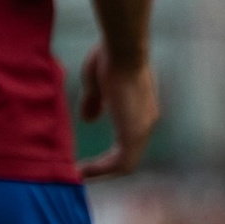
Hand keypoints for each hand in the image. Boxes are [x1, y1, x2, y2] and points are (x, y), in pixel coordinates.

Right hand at [78, 47, 159, 176]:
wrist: (122, 49)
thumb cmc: (109, 58)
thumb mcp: (97, 84)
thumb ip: (94, 103)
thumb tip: (88, 120)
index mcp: (140, 111)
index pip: (127, 141)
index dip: (107, 154)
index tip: (86, 160)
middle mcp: (146, 123)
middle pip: (127, 157)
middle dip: (103, 167)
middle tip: (80, 172)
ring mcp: (142, 129)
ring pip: (125, 164)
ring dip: (101, 172)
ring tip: (78, 175)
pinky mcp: (133, 133)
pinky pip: (119, 163)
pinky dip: (100, 170)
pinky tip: (81, 170)